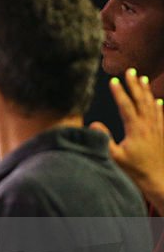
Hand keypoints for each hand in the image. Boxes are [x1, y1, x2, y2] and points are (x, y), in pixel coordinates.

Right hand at [91, 69, 163, 198]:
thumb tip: (94, 123)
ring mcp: (157, 129)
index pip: (126, 106)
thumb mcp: (115, 157)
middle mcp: (148, 126)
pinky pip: (161, 116)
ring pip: (152, 105)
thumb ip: (104, 139)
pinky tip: (158, 100)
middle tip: (130, 70)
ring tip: (143, 78)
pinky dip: (159, 106)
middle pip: (141, 100)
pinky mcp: (162, 135)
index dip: (119, 92)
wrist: (158, 180)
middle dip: (135, 84)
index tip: (113, 80)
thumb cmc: (135, 171)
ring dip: (147, 91)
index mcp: (136, 129)